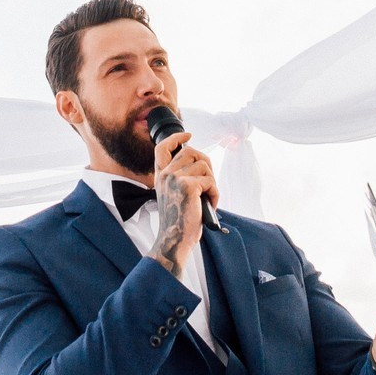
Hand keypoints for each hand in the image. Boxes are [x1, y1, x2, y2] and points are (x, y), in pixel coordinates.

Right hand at [149, 130, 218, 279]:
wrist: (175, 240)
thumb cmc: (179, 222)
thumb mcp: (174, 195)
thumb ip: (181, 178)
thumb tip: (200, 163)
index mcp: (160, 176)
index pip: (162, 148)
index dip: (176, 138)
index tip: (187, 135)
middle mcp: (165, 174)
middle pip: (192, 152)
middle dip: (206, 165)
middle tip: (208, 184)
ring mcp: (175, 178)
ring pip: (204, 165)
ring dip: (212, 183)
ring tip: (207, 198)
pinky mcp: (188, 186)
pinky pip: (211, 181)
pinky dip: (215, 194)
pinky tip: (209, 204)